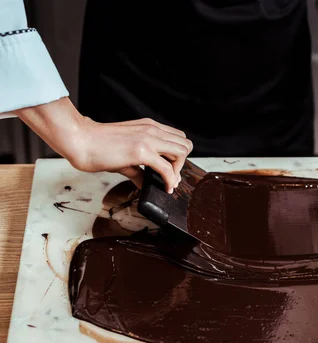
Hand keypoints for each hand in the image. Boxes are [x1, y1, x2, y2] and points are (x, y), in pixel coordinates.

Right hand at [15, 97, 191, 192]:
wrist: (79, 140)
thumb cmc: (97, 145)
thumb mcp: (125, 154)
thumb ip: (139, 168)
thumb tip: (146, 183)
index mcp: (150, 127)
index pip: (179, 138)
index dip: (178, 155)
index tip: (171, 170)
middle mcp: (152, 130)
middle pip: (185, 144)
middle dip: (181, 163)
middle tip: (170, 176)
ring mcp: (148, 139)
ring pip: (182, 152)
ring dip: (178, 170)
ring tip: (168, 182)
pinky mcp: (141, 151)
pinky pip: (167, 168)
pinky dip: (170, 180)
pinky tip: (165, 188)